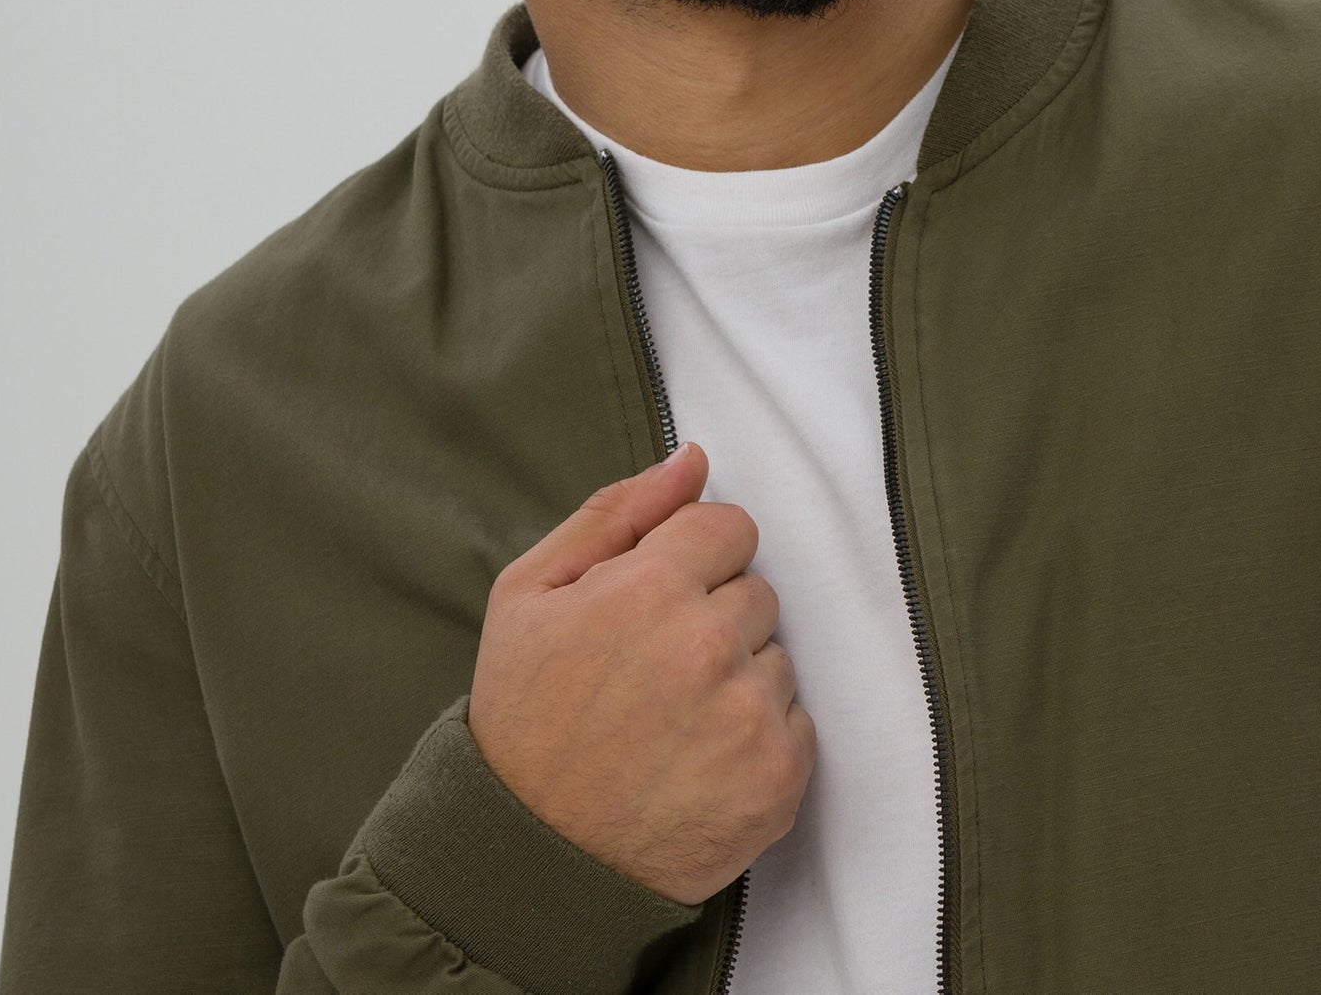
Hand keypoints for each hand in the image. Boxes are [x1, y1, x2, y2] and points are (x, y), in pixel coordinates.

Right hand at [466, 441, 815, 906]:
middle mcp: (709, 645)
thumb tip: (694, 459)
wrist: (528, 860)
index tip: (654, 602)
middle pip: (756, 590)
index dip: (691, 560)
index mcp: (649, 588)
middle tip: (653, 671)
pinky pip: (798, 722)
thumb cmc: (523, 718)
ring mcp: (748, 716)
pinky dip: (759, 738)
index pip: (729, 526)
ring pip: (777, 657)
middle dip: (713, 617)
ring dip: (738, 679)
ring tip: (671, 722)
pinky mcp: (777, 779)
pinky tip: (699, 761)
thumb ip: (618, 512)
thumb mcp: (530, 594)